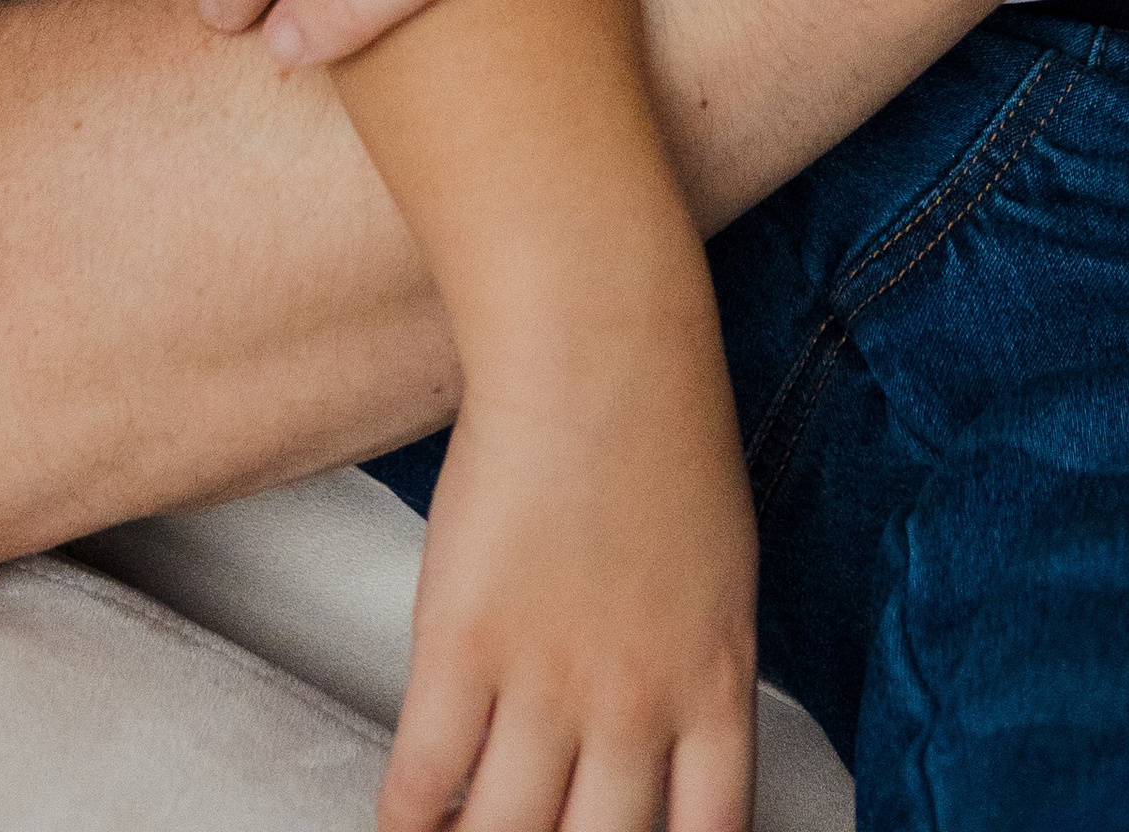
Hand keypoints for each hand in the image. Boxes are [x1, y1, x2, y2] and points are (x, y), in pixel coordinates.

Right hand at [376, 295, 756, 831]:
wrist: (600, 344)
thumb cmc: (666, 434)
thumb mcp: (719, 574)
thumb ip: (694, 672)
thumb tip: (665, 751)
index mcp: (713, 686)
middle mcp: (635, 704)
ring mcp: (546, 682)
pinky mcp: (461, 647)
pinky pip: (424, 784)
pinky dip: (410, 824)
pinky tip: (408, 826)